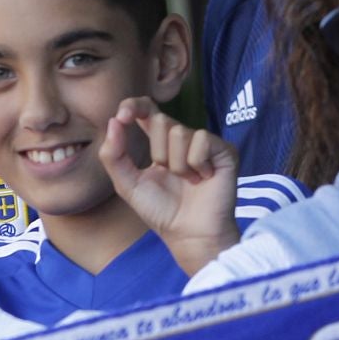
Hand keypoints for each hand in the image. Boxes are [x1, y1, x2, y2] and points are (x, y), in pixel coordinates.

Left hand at [98, 97, 241, 276]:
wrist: (188, 233)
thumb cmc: (160, 210)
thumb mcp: (127, 184)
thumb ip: (114, 155)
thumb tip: (114, 121)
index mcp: (158, 143)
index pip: (147, 110)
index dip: (135, 105)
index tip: (123, 116)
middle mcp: (182, 139)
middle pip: (161, 120)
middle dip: (158, 152)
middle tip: (170, 175)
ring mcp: (204, 144)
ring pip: (179, 132)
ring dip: (177, 164)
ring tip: (188, 181)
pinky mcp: (224, 151)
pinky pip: (201, 140)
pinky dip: (196, 164)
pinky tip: (204, 178)